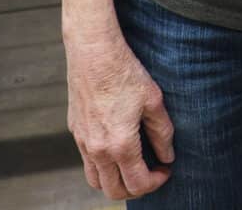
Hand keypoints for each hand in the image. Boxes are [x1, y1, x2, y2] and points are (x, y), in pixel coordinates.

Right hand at [65, 32, 175, 199]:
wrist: (92, 51)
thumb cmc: (124, 72)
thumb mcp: (153, 101)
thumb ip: (162, 133)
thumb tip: (167, 156)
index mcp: (120, 144)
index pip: (138, 183)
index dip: (156, 182)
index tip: (165, 169)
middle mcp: (97, 149)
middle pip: (114, 191)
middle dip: (136, 189)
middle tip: (151, 173)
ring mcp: (82, 141)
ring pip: (96, 181)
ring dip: (115, 181)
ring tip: (133, 166)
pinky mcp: (74, 130)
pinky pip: (87, 161)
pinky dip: (102, 166)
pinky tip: (117, 147)